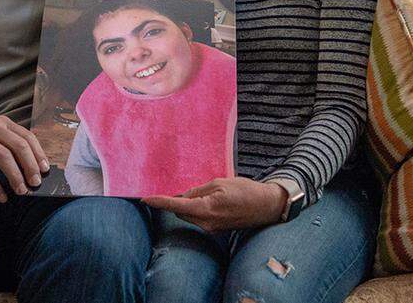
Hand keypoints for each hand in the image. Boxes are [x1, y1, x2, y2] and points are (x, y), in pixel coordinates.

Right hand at [0, 115, 49, 201]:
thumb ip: (6, 143)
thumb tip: (29, 168)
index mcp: (1, 123)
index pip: (27, 137)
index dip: (38, 154)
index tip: (45, 169)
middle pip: (19, 147)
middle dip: (31, 167)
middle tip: (36, 183)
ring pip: (4, 158)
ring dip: (16, 177)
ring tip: (22, 192)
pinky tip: (1, 197)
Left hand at [142, 178, 286, 231]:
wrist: (267, 206)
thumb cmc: (245, 191)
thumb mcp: (219, 183)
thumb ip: (198, 190)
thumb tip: (184, 195)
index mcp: (206, 209)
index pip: (176, 205)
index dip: (159, 202)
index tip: (145, 199)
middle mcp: (206, 223)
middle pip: (180, 211)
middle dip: (177, 200)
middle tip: (185, 186)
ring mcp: (211, 228)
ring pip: (189, 215)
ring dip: (188, 204)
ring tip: (204, 192)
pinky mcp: (216, 229)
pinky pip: (199, 218)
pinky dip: (197, 209)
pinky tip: (208, 199)